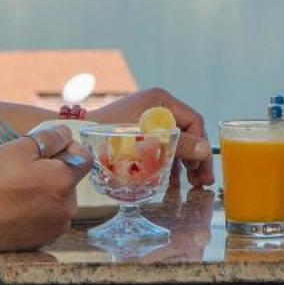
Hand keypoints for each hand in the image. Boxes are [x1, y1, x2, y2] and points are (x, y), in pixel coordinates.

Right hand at [0, 133, 84, 250]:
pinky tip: (15, 207)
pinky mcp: (44, 240)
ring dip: (45, 191)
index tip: (44, 148)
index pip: (84, 156)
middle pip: (69, 178)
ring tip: (15, 190)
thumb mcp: (19, 148)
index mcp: (65, 181)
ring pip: (58, 199)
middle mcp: (68, 207)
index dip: (66, 146)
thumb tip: (66, 134)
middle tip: (23, 169)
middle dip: (53, 170)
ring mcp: (56, 226)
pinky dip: (36, 210)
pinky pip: (48, 217)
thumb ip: (49, 138)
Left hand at [87, 87, 213, 187]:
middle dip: (194, 157)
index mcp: (161, 100)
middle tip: (200, 183)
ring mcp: (145, 117)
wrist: (78, 139)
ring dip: (182, 162)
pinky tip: (168, 180)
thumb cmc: (113, 139)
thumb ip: (179, 145)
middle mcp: (155, 105)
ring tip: (187, 184)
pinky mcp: (135, 130)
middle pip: (186, 132)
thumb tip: (205, 150)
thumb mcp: (150, 143)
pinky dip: (166, 160)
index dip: (201, 147)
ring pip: (173, 140)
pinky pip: (159, 145)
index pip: (194, 122)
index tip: (201, 172)